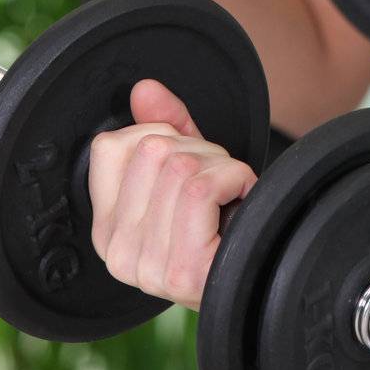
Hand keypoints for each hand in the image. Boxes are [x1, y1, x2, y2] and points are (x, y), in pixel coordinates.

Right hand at [89, 80, 256, 310]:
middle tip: (217, 185)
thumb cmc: (224, 227)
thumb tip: (144, 90)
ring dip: (222, 166)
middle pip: (151, 149)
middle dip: (199, 150)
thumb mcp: (189, 171)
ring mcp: (146, 265)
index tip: (187, 164)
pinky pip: (201, 187)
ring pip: (180, 165)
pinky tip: (242, 200)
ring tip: (229, 196)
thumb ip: (164, 128)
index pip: (109, 147)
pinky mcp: (181, 268)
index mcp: (107, 229)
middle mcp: (117, 251)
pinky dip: (236, 178)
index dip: (162, 136)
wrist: (262, 279)